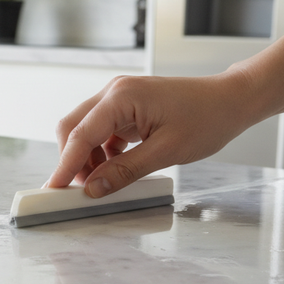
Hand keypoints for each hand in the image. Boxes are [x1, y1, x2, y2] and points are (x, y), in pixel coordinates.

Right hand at [45, 72, 260, 195]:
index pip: (80, 134)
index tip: (53, 189)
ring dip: (87, 158)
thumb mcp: (166, 152)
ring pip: (85, 131)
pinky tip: (114, 169)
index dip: (64, 165)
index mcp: (121, 96)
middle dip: (72, 160)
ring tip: (102, 183)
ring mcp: (119, 98)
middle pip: (73, 128)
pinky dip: (101, 153)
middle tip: (79, 191)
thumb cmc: (207, 119)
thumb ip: (125, 171)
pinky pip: (102, 132)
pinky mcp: (126, 108)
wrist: (230, 101)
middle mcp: (114, 92)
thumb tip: (94, 189)